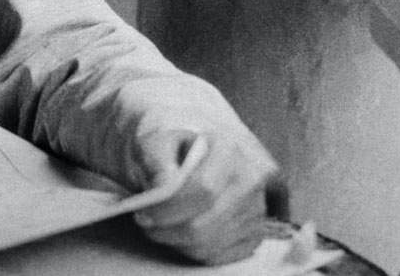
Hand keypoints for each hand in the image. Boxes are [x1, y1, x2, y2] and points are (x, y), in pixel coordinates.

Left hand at [131, 127, 275, 264]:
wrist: (194, 157)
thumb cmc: (174, 150)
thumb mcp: (157, 142)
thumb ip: (156, 158)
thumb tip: (163, 184)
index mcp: (229, 149)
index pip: (204, 189)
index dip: (170, 209)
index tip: (143, 214)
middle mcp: (250, 179)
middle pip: (205, 224)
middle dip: (168, 230)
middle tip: (145, 224)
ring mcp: (256, 209)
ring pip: (209, 244)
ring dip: (176, 241)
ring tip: (158, 228)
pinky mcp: (253, 234)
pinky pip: (218, 256)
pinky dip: (191, 250)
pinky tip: (178, 235)